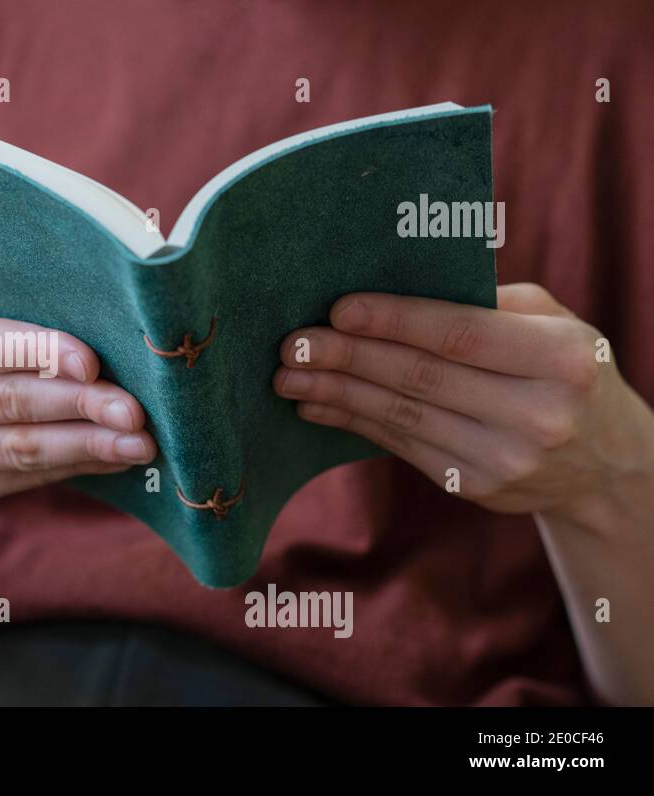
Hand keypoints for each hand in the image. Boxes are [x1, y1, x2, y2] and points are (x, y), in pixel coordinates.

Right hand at [0, 271, 157, 508]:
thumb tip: (75, 266)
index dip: (36, 353)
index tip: (92, 361)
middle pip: (5, 402)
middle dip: (77, 405)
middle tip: (134, 408)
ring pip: (18, 449)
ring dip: (86, 446)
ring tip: (139, 442)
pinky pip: (21, 479)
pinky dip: (73, 466)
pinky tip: (113, 456)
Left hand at [273, 283, 653, 523]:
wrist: (607, 462)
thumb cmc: (565, 370)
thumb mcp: (554, 324)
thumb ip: (488, 304)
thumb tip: (398, 286)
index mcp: (559, 358)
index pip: (460, 335)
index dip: (394, 321)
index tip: (339, 309)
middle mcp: (536, 413)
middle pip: (421, 377)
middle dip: (349, 358)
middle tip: (294, 344)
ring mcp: (505, 458)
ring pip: (402, 416)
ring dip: (336, 394)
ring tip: (287, 376)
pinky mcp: (475, 486)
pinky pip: (401, 445)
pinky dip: (353, 422)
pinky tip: (316, 405)